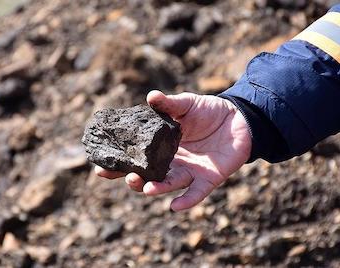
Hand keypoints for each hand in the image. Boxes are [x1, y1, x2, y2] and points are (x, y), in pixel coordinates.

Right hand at [95, 90, 251, 210]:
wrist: (239, 119)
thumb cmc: (209, 111)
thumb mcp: (186, 104)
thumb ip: (169, 105)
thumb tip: (150, 97)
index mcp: (161, 146)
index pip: (136, 158)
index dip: (119, 164)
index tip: (100, 168)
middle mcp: (172, 162)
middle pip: (148, 176)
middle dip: (134, 179)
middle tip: (125, 176)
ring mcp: (189, 172)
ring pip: (169, 184)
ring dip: (156, 188)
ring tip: (144, 187)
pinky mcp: (208, 179)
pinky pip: (196, 193)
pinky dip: (186, 201)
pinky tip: (175, 206)